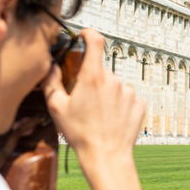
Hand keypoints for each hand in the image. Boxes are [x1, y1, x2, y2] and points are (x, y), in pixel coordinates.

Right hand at [41, 28, 144, 172]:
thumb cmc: (80, 134)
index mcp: (93, 77)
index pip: (95, 41)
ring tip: (99, 115)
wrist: (106, 156)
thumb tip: (50, 67)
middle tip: (85, 101)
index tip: (84, 36)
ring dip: (107, 94)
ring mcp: (129, 92)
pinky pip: (127, 98)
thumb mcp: (56, 107)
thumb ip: (52, 82)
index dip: (89, 34)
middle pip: (102, 71)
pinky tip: (111, 119)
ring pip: (115, 85)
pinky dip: (120, 105)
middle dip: (93, 81)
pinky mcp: (139, 104)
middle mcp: (113, 80)